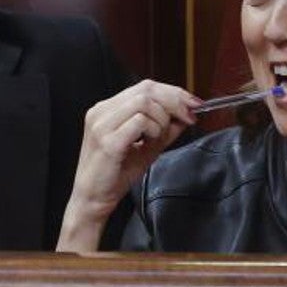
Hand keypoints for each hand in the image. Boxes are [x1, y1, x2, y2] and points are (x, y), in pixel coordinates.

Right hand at [57, 80, 197, 251]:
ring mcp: (102, 125)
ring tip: (160, 136)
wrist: (93, 199)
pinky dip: (153, 129)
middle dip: (175, 101)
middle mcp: (101, 111)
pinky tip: (151, 142)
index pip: (145, 86)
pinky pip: (139, 122)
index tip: (193, 104)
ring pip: (144, 102)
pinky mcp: (107, 141)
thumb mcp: (147, 147)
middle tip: (189, 117)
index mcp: (107, 109)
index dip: (173, 92)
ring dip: (162, 118)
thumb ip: (165, 129)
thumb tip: (186, 115)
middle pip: (146, 89)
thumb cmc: (115, 174)